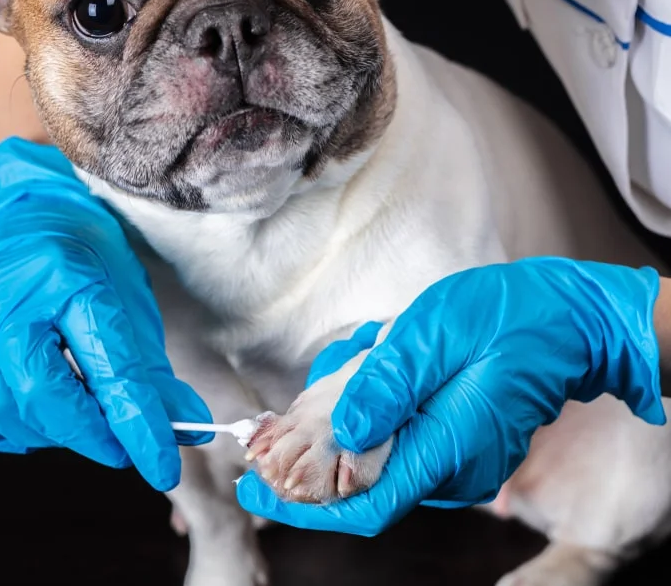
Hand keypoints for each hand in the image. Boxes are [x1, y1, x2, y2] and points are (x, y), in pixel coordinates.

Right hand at [0, 137, 212, 491]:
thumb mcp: (128, 301)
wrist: (20, 218)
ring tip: (76, 421)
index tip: (160, 465)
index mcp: (68, 279)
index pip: (109, 368)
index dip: (138, 425)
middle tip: (117, 443)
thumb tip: (184, 427)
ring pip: (0, 408)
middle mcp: (7, 299)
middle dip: (89, 435)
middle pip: (42, 395)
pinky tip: (25, 423)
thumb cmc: (80, 257)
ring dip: (47, 434)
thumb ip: (152, 371)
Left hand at [237, 257, 665, 533]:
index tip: (253, 491)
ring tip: (373, 344)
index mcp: (447, 447)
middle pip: (360, 475)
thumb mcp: (437, 333)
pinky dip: (376, 404)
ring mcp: (459, 460)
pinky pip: (400, 437)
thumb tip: (341, 430)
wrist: (569, 318)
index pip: (364, 502)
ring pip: (377, 450)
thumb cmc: (508, 317)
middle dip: (320, 433)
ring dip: (352, 406)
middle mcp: (453, 469)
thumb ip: (389, 384)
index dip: (302, 506)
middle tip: (312, 381)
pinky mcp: (458, 443)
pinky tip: (387, 353)